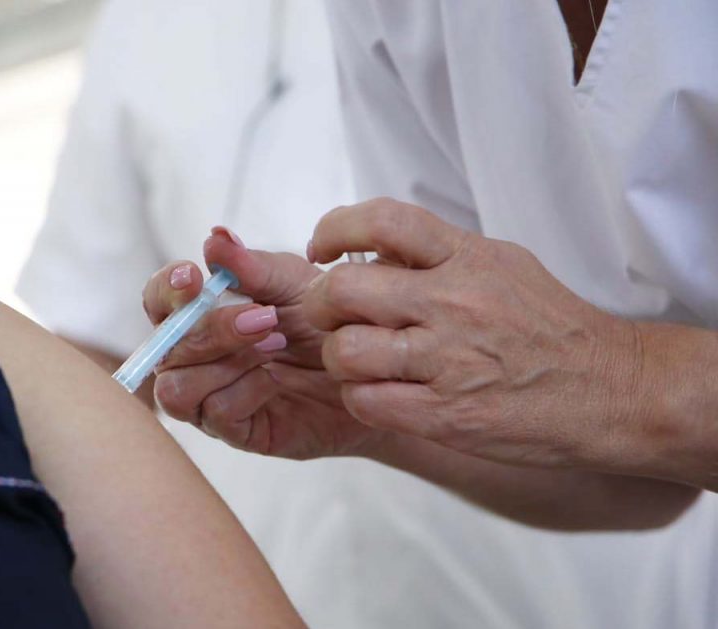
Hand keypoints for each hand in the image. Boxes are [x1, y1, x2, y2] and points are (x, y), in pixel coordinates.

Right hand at [143, 228, 379, 458]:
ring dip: (225, 362)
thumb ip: (252, 265)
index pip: (159, 302)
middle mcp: (195, 359)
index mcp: (200, 315)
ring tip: (274, 344)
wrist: (371, 370)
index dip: (167, 290)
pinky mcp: (235, 431)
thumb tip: (215, 237)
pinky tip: (276, 380)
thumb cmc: (325, 323)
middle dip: (211, 329)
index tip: (194, 277)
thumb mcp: (294, 284)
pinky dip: (246, 391)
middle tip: (265, 316)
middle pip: (166, 349)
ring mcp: (210, 397)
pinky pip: (216, 413)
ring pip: (177, 389)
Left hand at [303, 198, 647, 470]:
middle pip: (343, 290)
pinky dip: (359, 397)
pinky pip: (366, 401)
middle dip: (319, 304)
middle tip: (327, 315)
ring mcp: (449, 361)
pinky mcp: (447, 414)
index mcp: (467, 258)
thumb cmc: (549, 327)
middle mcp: (453, 303)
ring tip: (356, 360)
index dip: (334, 229)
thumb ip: (437, 253)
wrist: (611, 390)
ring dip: (337, 358)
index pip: (382, 221)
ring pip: (345, 351)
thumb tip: (373, 245)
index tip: (322, 249)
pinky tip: (378, 393)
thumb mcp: (501, 265)